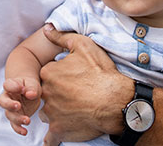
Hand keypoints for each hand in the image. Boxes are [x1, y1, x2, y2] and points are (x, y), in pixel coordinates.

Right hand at [0, 77, 42, 135]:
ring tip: (27, 120)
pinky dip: (18, 129)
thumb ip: (31, 88)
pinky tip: (25, 132)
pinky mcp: (15, 118)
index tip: (22, 88)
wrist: (30, 93)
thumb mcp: (33, 84)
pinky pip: (14, 124)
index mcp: (11, 85)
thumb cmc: (30, 86)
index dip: (13, 87)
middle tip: (18, 105)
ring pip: (9, 114)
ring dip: (17, 118)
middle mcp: (8, 98)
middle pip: (2, 101)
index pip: (8, 85)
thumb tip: (31, 94)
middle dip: (9, 105)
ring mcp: (10, 109)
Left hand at [39, 24, 133, 145]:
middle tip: (74, 96)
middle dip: (56, 95)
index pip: (47, 76)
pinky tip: (55, 138)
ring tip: (73, 112)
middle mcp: (46, 94)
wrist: (116, 102)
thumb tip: (46, 29)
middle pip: (46, 95)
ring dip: (55, 114)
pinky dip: (51, 140)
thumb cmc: (101, 74)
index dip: (59, 77)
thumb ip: (61, 37)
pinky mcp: (58, 131)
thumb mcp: (84, 46)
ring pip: (47, 114)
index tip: (72, 80)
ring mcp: (51, 114)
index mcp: (48, 74)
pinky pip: (49, 139)